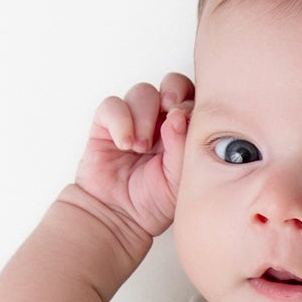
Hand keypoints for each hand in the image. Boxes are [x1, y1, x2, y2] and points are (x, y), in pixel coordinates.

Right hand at [76, 73, 193, 239]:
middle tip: (170, 111)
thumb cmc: (152, 202)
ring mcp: (134, 120)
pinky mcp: (107, 125)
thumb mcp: (180, 179)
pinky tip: (125, 144)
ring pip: (143, 91)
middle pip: (172, 84)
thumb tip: (177, 115)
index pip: (194, 100)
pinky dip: (120, 121)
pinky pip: (113, 105)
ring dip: (145, 115)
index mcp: (184, 132)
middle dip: (173, 91)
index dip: (191, 102)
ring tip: (141, 147)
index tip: (185, 119)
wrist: (118, 218)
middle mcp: (161, 121)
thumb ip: (183, 146)